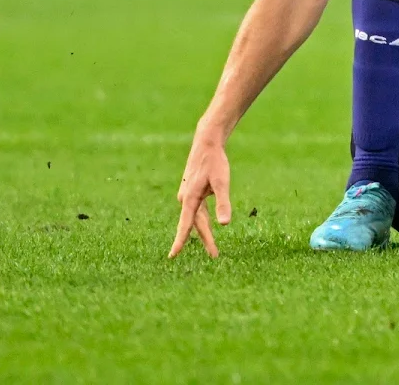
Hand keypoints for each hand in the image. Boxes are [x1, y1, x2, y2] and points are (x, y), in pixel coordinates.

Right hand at [169, 127, 231, 257]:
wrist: (207, 143)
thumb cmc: (215, 162)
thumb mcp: (222, 182)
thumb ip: (223, 202)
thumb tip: (225, 224)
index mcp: (190, 198)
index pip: (185, 225)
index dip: (180, 241)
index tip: (173, 256)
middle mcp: (185, 198)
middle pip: (194, 224)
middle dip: (205, 239)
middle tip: (215, 255)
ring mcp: (187, 195)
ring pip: (196, 218)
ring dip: (204, 232)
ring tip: (213, 247)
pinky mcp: (191, 191)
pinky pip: (196, 211)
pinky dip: (202, 221)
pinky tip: (208, 226)